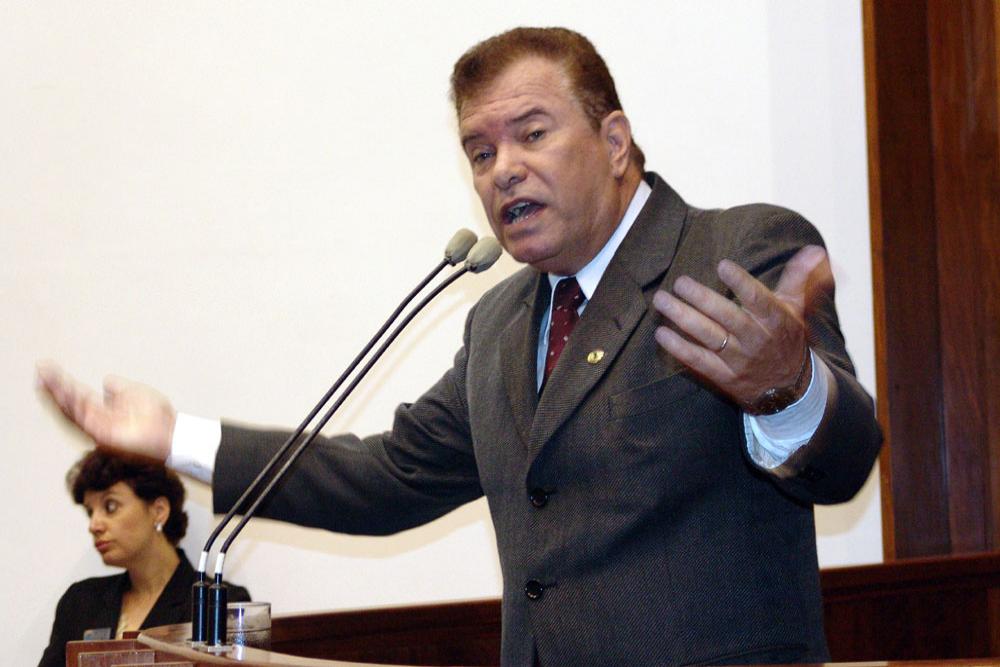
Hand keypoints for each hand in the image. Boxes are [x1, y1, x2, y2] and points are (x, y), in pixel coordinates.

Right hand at [36, 361, 175, 461]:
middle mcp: (98, 423)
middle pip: (70, 404)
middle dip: (54, 388)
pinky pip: (82, 420)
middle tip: (40, 370)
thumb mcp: (135, 392)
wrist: (173, 433)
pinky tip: (61, 392)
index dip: (63, 384)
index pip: (78, 397)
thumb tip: (105, 381)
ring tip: (44, 378)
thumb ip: (118, 388)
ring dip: (57, 395)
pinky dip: (70, 406)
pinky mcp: (103, 436)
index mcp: (105, 413)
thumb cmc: (159, 416)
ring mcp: (99, 431)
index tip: (49, 369)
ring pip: (71, 412)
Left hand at [651, 245, 831, 406]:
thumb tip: (814, 252)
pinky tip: (661, 333)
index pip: (758, 299)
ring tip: (662, 301)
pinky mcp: (724, 377)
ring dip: (683, 318)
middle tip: (680, 282)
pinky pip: (698, 361)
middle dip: (702, 298)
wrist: (790, 389)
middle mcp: (757, 340)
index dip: (741, 282)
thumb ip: (801, 279)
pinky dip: (679, 348)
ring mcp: (739, 360)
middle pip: (728, 317)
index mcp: (777, 321)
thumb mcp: (797, 309)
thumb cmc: (787, 338)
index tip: (722, 265)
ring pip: (709, 337)